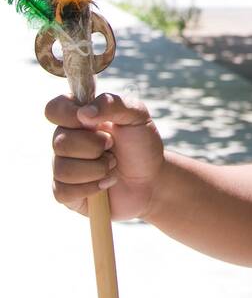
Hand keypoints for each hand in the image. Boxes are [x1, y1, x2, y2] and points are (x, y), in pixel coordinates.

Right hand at [46, 91, 164, 220]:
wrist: (151, 180)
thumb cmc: (142, 144)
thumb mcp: (136, 116)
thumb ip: (112, 104)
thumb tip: (83, 112)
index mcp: (78, 117)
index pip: (54, 109)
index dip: (67, 114)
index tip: (91, 121)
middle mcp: (66, 140)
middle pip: (59, 142)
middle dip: (94, 147)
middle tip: (112, 147)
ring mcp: (64, 166)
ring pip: (62, 169)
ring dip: (96, 169)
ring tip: (112, 166)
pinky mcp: (66, 193)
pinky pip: (63, 192)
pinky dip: (91, 188)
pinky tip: (105, 184)